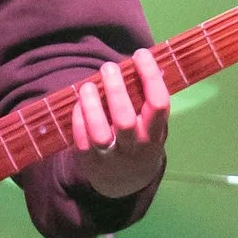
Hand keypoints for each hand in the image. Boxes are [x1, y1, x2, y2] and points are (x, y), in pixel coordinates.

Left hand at [70, 48, 170, 191]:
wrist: (128, 183)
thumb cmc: (141, 140)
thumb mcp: (154, 125)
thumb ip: (149, 99)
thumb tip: (146, 60)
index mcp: (155, 133)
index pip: (158, 103)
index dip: (150, 76)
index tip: (141, 54)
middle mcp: (135, 147)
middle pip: (125, 120)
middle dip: (115, 90)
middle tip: (108, 67)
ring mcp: (112, 157)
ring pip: (100, 133)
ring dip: (92, 107)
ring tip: (88, 86)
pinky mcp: (90, 163)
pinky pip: (82, 141)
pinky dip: (79, 120)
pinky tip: (79, 104)